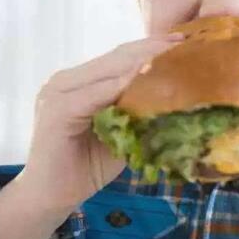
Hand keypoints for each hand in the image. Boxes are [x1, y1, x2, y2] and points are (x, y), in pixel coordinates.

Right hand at [0, 34, 183, 238]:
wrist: (51, 197)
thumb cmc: (89, 166)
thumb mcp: (122, 133)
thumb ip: (138, 110)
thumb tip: (177, 96)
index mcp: (79, 82)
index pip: (120, 57)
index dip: (152, 47)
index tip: (185, 41)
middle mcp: (66, 80)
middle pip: (117, 57)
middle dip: (153, 48)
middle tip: (187, 42)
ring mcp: (58, 92)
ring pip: (109, 69)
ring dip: (143, 61)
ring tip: (175, 56)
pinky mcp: (57, 110)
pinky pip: (97, 93)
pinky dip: (123, 86)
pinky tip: (147, 80)